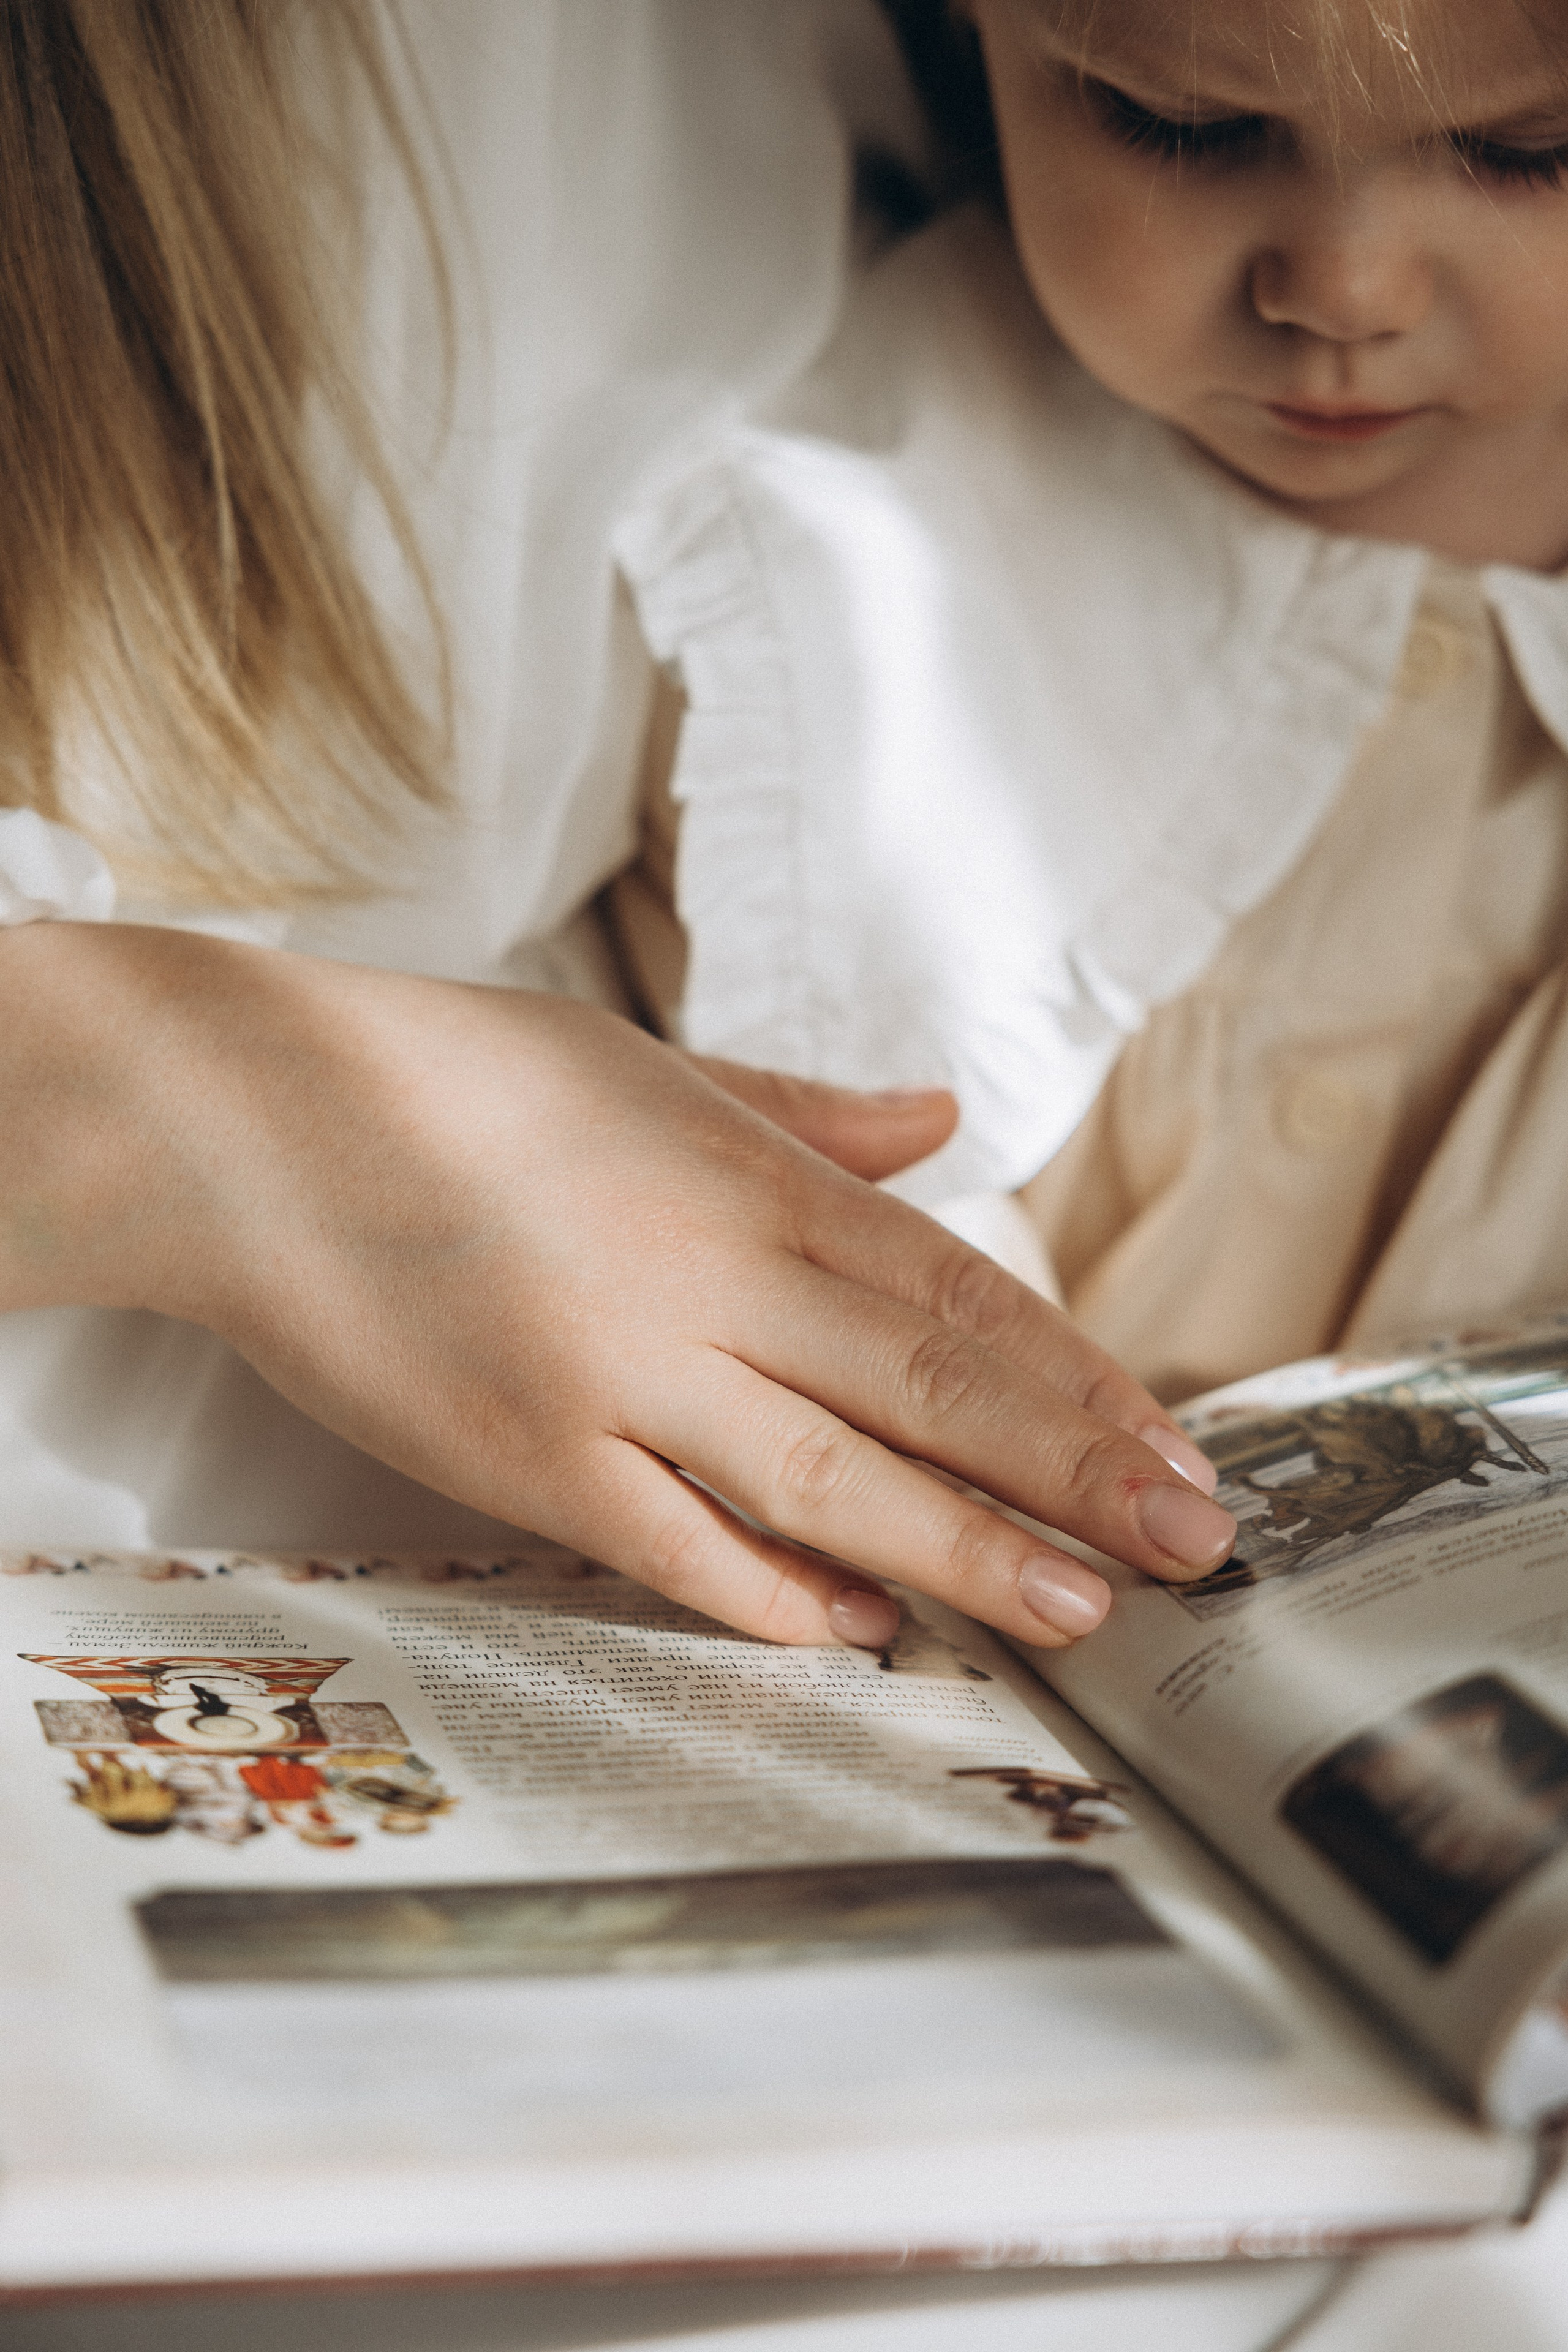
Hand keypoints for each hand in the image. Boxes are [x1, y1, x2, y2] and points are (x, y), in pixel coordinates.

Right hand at [0, 926, 1233, 1648]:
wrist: (248, 1121)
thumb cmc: (452, 1077)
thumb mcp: (645, 1060)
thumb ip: (805, 1108)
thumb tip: (940, 1119)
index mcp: (743, 1172)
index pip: (951, 1288)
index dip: (1074, 1373)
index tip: (1167, 1437)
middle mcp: (701, 1273)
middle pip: (926, 1387)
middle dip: (1073, 1469)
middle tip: (1192, 1542)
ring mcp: (613, 1371)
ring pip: (827, 1475)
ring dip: (966, 1547)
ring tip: (1082, 1606)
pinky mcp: (522, 1454)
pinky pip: (674, 1541)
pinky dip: (774, 1590)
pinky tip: (863, 1627)